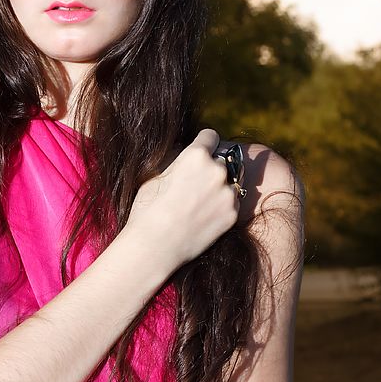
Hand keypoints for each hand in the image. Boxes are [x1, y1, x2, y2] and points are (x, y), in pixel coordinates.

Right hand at [125, 129, 241, 270]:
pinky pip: (232, 203)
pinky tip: (204, 216)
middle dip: (212, 168)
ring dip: (220, 187)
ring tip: (200, 203)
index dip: (203, 144)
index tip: (201, 152)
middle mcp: (217, 170)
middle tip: (196, 184)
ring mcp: (228, 193)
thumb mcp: (155, 175)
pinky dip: (222, 207)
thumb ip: (176, 159)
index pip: (211, 136)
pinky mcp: (233, 214)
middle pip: (223, 160)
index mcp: (196, 155)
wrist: (155, 245)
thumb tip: (183, 151)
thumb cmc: (148, 208)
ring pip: (231, 182)